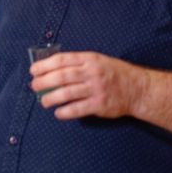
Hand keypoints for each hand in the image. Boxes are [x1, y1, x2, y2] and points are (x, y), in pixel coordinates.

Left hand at [30, 51, 150, 120]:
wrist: (138, 88)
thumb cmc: (114, 73)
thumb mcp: (97, 60)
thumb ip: (78, 63)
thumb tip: (51, 69)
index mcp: (89, 59)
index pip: (62, 60)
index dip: (45, 65)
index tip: (33, 70)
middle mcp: (92, 73)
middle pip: (62, 76)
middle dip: (44, 81)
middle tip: (34, 86)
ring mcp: (96, 89)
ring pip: (68, 93)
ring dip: (52, 98)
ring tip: (44, 102)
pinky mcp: (100, 104)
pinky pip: (78, 109)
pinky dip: (66, 112)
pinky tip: (58, 113)